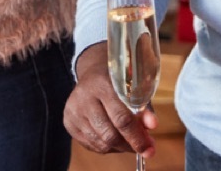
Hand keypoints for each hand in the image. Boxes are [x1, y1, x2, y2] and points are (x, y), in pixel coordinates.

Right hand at [63, 42, 156, 158]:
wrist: (93, 72)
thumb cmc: (118, 82)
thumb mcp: (134, 88)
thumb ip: (144, 108)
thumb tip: (152, 127)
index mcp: (103, 84)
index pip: (121, 119)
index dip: (137, 137)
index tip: (149, 148)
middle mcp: (85, 97)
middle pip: (109, 134)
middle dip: (129, 145)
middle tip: (142, 148)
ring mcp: (73, 110)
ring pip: (100, 143)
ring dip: (118, 147)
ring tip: (128, 141)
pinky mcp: (68, 122)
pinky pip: (90, 145)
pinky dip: (106, 147)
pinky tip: (114, 139)